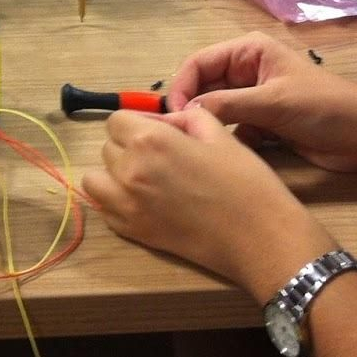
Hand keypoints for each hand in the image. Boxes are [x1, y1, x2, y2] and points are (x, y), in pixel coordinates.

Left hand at [81, 108, 332, 301]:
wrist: (260, 238)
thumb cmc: (246, 182)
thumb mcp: (218, 134)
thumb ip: (184, 118)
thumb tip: (165, 121)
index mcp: (150, 140)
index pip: (116, 120)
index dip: (137, 123)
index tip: (159, 133)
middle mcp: (130, 170)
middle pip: (107, 147)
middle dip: (128, 146)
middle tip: (161, 157)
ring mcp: (127, 205)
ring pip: (96, 179)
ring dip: (113, 175)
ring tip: (145, 180)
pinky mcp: (132, 233)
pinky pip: (103, 209)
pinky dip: (114, 202)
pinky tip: (143, 202)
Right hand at [166, 32, 356, 172]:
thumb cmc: (325, 108)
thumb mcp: (274, 103)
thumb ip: (227, 105)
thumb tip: (184, 113)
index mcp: (249, 52)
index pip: (199, 62)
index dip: (181, 85)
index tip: (171, 115)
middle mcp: (247, 72)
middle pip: (203, 87)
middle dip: (191, 108)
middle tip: (178, 135)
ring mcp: (254, 99)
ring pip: (215, 111)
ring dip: (208, 127)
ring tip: (196, 146)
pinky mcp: (262, 124)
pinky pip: (231, 130)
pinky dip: (227, 142)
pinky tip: (226, 156)